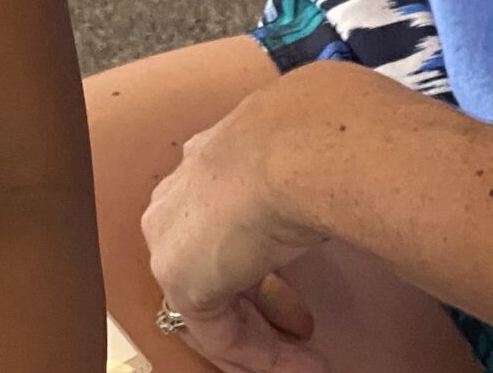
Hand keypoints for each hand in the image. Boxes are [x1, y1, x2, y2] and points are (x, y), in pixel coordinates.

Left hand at [143, 81, 334, 369]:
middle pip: (214, 270)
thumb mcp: (293, 165)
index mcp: (202, 162)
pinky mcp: (181, 281)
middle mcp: (176, 198)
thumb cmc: (305, 143)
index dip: (259, 268)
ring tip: (306, 358)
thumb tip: (322, 204)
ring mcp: (171, 240)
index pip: (221, 228)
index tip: (292, 288)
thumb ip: (288, 188)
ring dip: (264, 338)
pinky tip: (298, 363)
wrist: (291, 148)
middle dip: (261, 307)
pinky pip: (219, 333)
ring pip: (214, 306)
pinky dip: (261, 355)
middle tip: (302, 328)